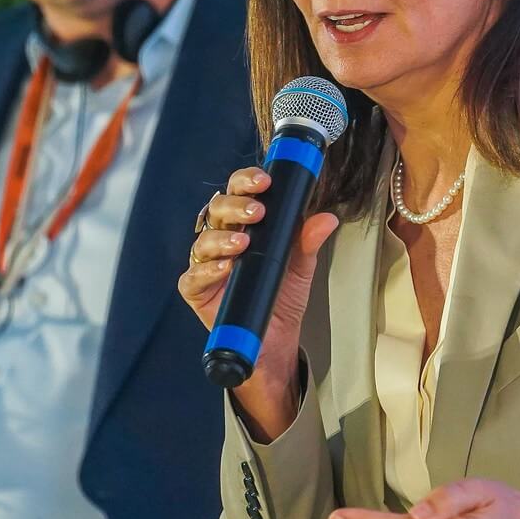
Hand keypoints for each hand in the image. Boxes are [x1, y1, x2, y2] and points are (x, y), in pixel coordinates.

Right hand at [180, 164, 338, 435]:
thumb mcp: (301, 265)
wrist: (276, 339)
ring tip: (244, 242)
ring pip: (203, 240)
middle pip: (217, 209)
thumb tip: (327, 218)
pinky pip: (193, 277)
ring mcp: (206, 264)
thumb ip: (309, 240)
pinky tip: (225, 268)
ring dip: (223, 238)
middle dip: (236, 204)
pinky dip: (208, 271)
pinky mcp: (197, 292)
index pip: (238, 192)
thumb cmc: (282, 295)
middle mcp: (221, 239)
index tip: (264, 179)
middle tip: (258, 210)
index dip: (246, 180)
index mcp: (244, 224)